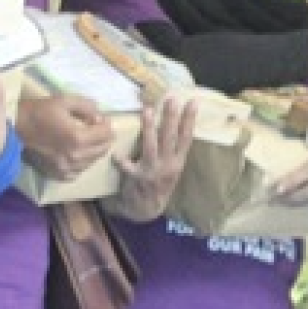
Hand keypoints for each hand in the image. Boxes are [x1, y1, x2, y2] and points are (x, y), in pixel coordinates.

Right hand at [17, 93, 116, 181]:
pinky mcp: (59, 175)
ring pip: (94, 160)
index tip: (98, 118)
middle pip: (103, 149)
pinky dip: (82, 161)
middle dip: (102, 136)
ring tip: (83, 138)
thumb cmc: (39, 112)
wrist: (15, 128)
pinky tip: (74, 151)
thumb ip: (88, 107)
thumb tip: (99, 118)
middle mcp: (75, 157)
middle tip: (93, 127)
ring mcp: (67, 168)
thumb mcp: (65, 101)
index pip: (107, 134)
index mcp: (78, 138)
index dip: (105, 123)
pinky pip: (80, 170)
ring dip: (93, 148)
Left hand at [105, 92, 198, 222]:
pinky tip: (115, 154)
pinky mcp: (137, 178)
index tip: (192, 102)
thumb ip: (172, 150)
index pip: (186, 137)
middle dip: (171, 117)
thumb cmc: (159, 183)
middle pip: (170, 138)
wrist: (147, 209)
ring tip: (147, 110)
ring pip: (152, 146)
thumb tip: (172, 122)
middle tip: (171, 99)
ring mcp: (152, 171)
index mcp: (178, 161)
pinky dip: (121, 161)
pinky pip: (127, 167)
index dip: (190, 119)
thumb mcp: (172, 168)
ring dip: (149, 128)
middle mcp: (168, 165)